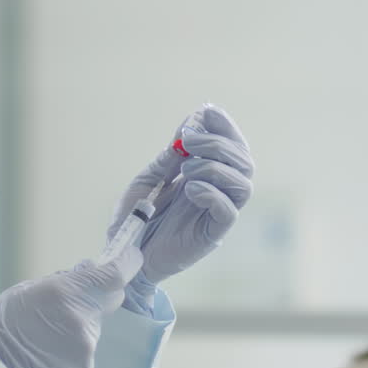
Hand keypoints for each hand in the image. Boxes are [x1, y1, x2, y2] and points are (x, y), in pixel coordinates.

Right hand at [0, 251, 141, 367]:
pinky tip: (47, 356)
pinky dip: (71, 352)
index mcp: (65, 293)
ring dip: (78, 329)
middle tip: (68, 304)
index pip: (114, 276)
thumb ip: (61, 283)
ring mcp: (86, 349)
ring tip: (45, 338)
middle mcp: (82, 320)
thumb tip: (86, 273)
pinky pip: (85, 353)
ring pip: (94, 329)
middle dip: (96, 297)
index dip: (127, 263)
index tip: (131, 256)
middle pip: (109, 300)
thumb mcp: (24, 292)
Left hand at [111, 104, 253, 313]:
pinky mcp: (211, 234)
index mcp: (205, 176)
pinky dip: (212, 193)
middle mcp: (217, 192)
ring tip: (185, 169)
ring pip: (243, 183)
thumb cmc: (135, 219)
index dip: (225, 127)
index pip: (231, 147)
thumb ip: (167, 158)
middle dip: (218, 143)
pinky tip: (188, 189)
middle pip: (243, 161)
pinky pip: (228, 211)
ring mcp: (216, 213)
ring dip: (216, 166)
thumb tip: (186, 129)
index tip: (207, 112)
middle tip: (188, 140)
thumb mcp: (147, 180)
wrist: (124, 255)